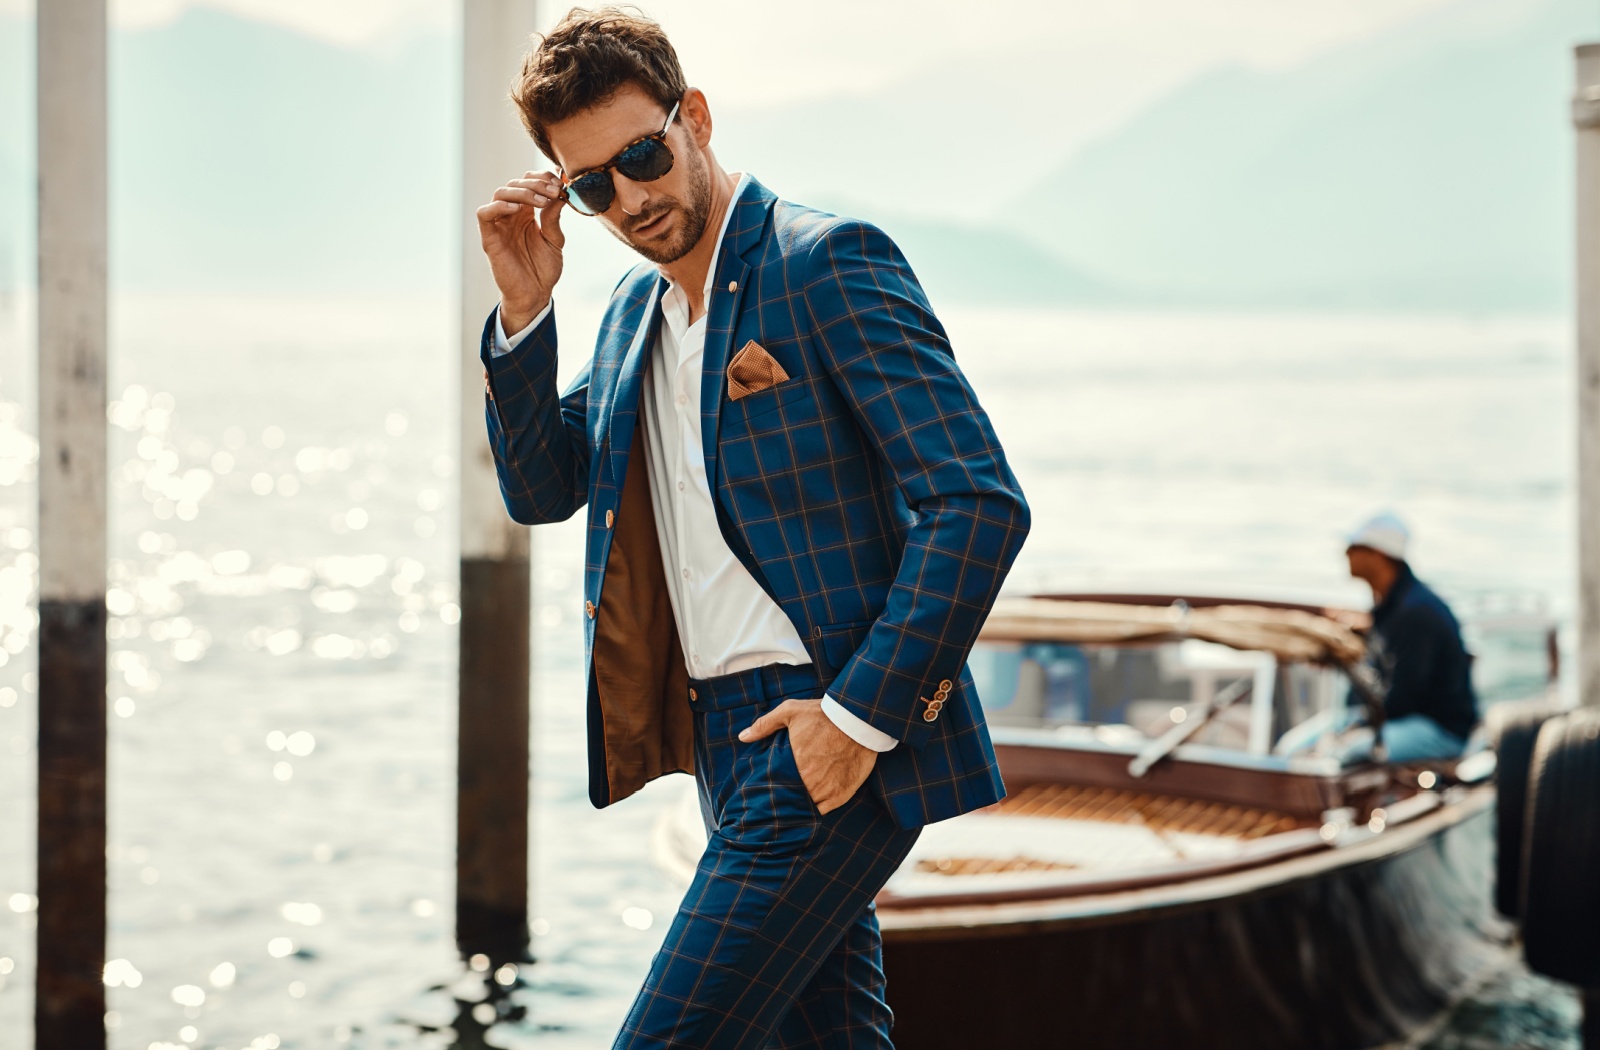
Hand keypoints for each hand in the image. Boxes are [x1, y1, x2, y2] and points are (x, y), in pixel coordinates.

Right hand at [476, 170, 565, 332]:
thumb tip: (560, 193)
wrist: (535, 295)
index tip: (559, 183)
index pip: (528, 183)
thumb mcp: (555, 240)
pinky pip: (484, 214)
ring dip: (522, 192)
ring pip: (500, 193)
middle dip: (536, 185)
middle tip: (554, 192)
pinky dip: (498, 206)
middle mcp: (511, 215)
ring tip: (541, 201)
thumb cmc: (543, 269)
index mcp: (526, 213)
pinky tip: (517, 210)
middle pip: (515, 184)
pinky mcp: (489, 238)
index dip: (542, 179)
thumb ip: (554, 218)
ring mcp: (499, 225)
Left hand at [739, 699, 877, 814]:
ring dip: (801, 806)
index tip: (769, 789)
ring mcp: (827, 791)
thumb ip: (765, 725)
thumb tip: (743, 736)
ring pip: (807, 808)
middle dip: (785, 798)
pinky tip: (812, 807)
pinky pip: (824, 811)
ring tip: (794, 804)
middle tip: (780, 798)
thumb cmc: (823, 714)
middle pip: (791, 799)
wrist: (859, 718)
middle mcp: (809, 782)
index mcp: (794, 766)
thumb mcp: (791, 712)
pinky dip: (817, 810)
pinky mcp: (842, 794)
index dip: (772, 790)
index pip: (776, 787)